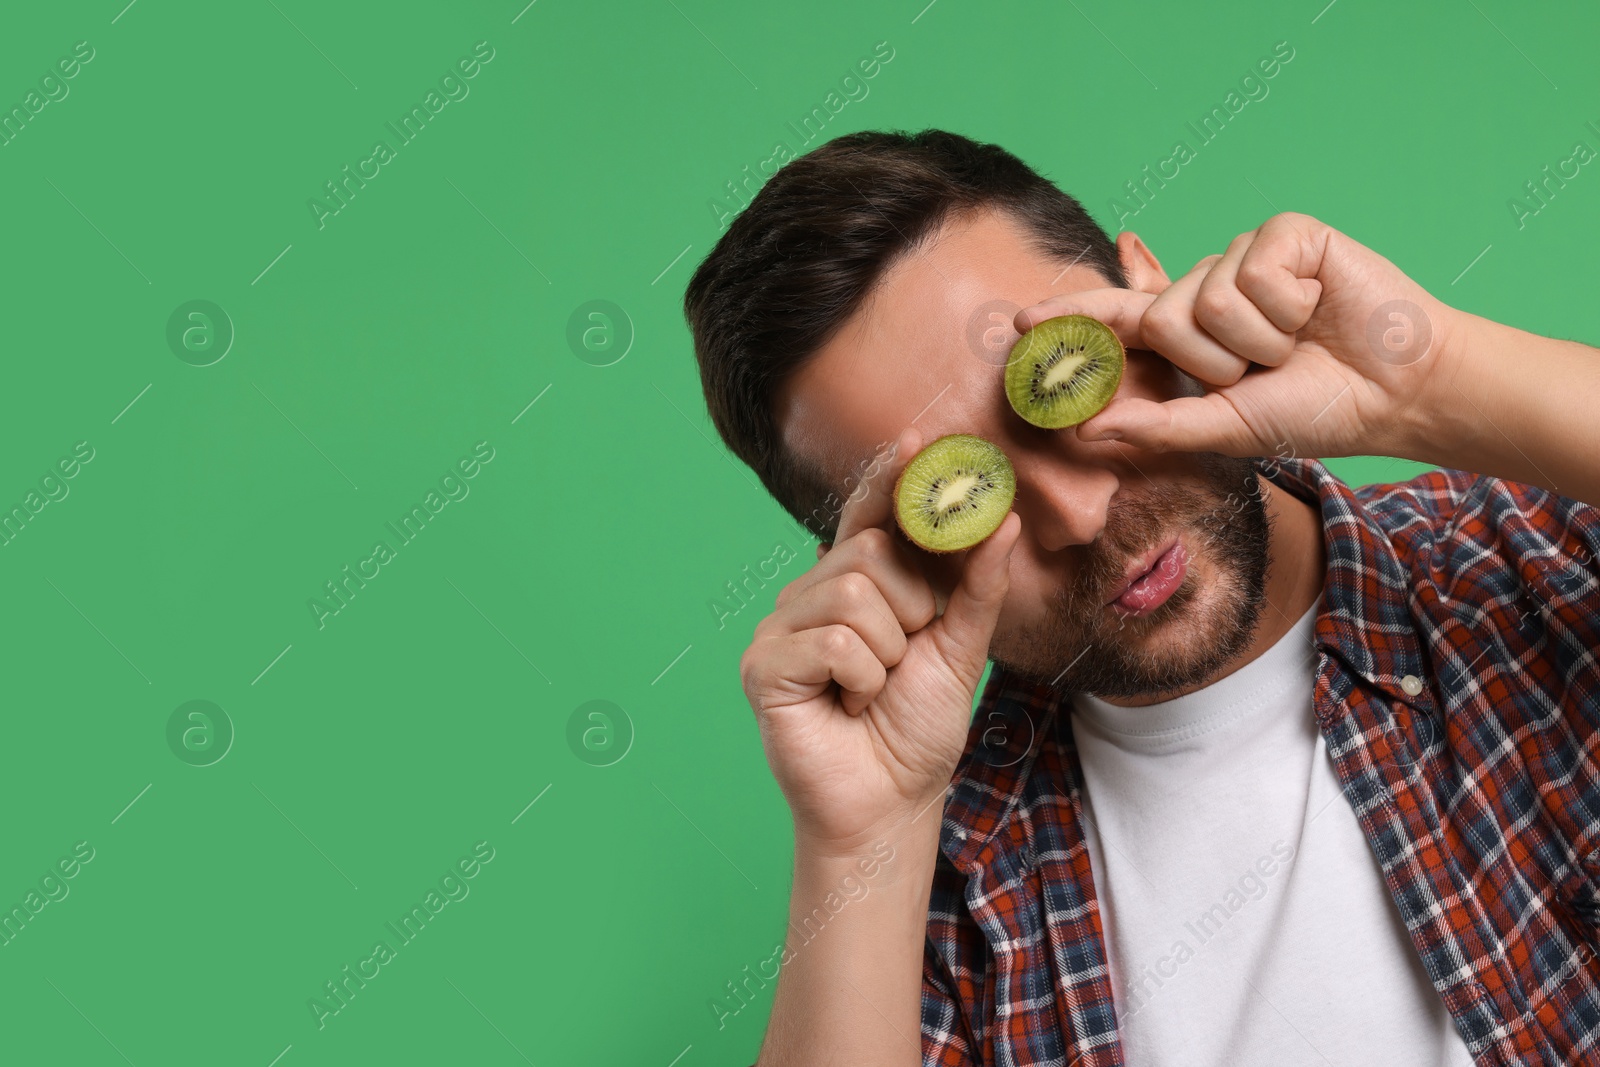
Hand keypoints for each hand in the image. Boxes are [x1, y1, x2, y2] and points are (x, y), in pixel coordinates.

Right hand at [738, 424, 1020, 855]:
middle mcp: (811, 595)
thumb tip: (1006, 522)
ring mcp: (780, 628)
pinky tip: (849, 704)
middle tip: (902, 659)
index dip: (890, 477)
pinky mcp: (763, 665)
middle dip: (910, 609)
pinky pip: (834, 640)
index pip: (869, 514)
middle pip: (868, 552)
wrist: (891, 803)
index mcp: (855, 584)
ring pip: (854, 594)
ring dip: (888, 653)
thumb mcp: (961, 649)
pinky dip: (862, 679)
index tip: (919, 438)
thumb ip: (977, 587)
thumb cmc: (916, 728)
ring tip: (872, 689)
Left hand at [1017, 212, 1466, 464]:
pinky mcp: (1283, 233)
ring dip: (1257, 340)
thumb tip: (1083, 428)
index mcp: (1188, 335)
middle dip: (1214, 361)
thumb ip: (1156, 427)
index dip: (1070, 316)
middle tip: (1266, 369)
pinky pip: (1252, 271)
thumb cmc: (1316, 409)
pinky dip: (1287, 305)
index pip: (1118, 317)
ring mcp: (1242, 257)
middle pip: (1160, 319)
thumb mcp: (1226, 428)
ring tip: (1297, 340)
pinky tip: (1317, 305)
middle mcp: (1207, 289)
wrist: (1397, 390)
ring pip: (1204, 299)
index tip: (1019, 322)